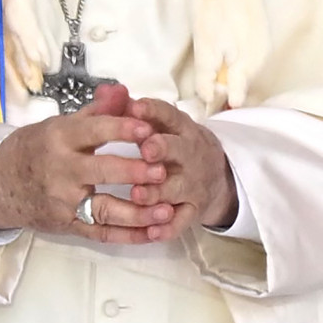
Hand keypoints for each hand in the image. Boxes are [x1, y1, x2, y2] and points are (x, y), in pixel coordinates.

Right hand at [0, 83, 163, 242]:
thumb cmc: (38, 148)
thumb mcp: (61, 124)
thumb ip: (98, 110)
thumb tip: (124, 90)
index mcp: (61, 139)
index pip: (94, 131)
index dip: (122, 129)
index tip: (149, 128)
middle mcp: (62, 171)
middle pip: (101, 172)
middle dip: (133, 172)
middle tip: (162, 171)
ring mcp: (64, 202)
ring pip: (104, 209)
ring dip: (137, 212)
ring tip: (167, 208)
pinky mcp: (67, 225)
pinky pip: (101, 234)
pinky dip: (129, 236)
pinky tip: (154, 232)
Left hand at [126, 97, 238, 240]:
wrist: (216, 175)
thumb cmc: (177, 145)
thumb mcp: (163, 124)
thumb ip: (132, 109)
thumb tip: (106, 89)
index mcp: (181, 129)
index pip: (169, 116)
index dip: (154, 112)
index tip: (136, 108)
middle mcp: (190, 155)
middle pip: (179, 150)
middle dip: (163, 149)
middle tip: (145, 150)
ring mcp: (193, 183)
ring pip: (176, 188)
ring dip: (158, 191)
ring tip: (138, 194)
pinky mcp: (193, 209)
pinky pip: (181, 221)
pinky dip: (168, 228)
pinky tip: (152, 233)